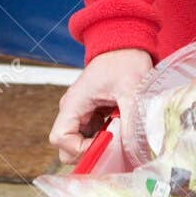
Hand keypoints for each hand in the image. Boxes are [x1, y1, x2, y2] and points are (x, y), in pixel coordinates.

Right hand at [49, 49, 153, 163]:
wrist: (126, 44)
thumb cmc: (124, 60)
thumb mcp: (131, 89)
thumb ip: (131, 119)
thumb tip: (135, 147)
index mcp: (74, 102)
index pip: (60, 138)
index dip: (80, 149)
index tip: (105, 144)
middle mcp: (73, 110)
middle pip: (67, 146)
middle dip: (89, 153)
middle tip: (114, 147)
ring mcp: (81, 113)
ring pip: (80, 144)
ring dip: (99, 147)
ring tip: (120, 136)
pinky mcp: (92, 114)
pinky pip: (92, 137)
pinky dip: (106, 140)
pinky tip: (122, 130)